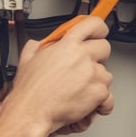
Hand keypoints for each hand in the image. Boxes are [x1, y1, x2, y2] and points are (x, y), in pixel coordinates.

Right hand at [3, 16, 113, 136]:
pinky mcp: (98, 93)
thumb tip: (38, 45)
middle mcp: (82, 57)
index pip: (92, 24)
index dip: (98, 28)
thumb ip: (36, 47)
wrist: (32, 112)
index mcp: (67, 45)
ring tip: (80, 90)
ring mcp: (92, 75)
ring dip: (97, 82)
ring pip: (107, 74)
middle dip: (97, 57)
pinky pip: (108, 96)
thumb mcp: (26, 59)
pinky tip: (89, 104)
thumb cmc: (30, 91)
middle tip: (85, 66)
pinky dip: (101, 103)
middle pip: (104, 48)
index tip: (97, 33)